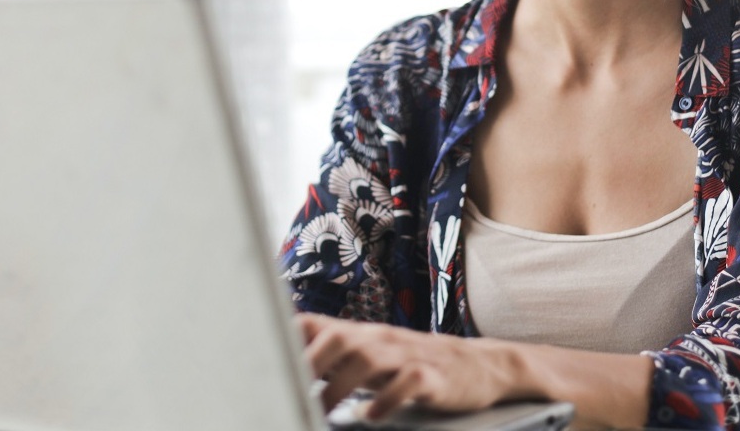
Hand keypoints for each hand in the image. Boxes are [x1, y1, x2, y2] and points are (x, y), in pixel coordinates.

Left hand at [297, 313, 519, 419]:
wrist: (479, 364)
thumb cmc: (414, 363)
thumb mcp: (373, 355)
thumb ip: (335, 356)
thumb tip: (287, 363)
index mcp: (361, 335)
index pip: (317, 324)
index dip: (287, 338)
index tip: (261, 357)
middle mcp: (381, 339)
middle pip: (339, 337)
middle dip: (311, 362)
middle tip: (291, 390)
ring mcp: (408, 356)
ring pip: (368, 358)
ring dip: (341, 385)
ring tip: (324, 409)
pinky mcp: (433, 377)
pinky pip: (408, 383)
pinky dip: (387, 400)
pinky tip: (372, 416)